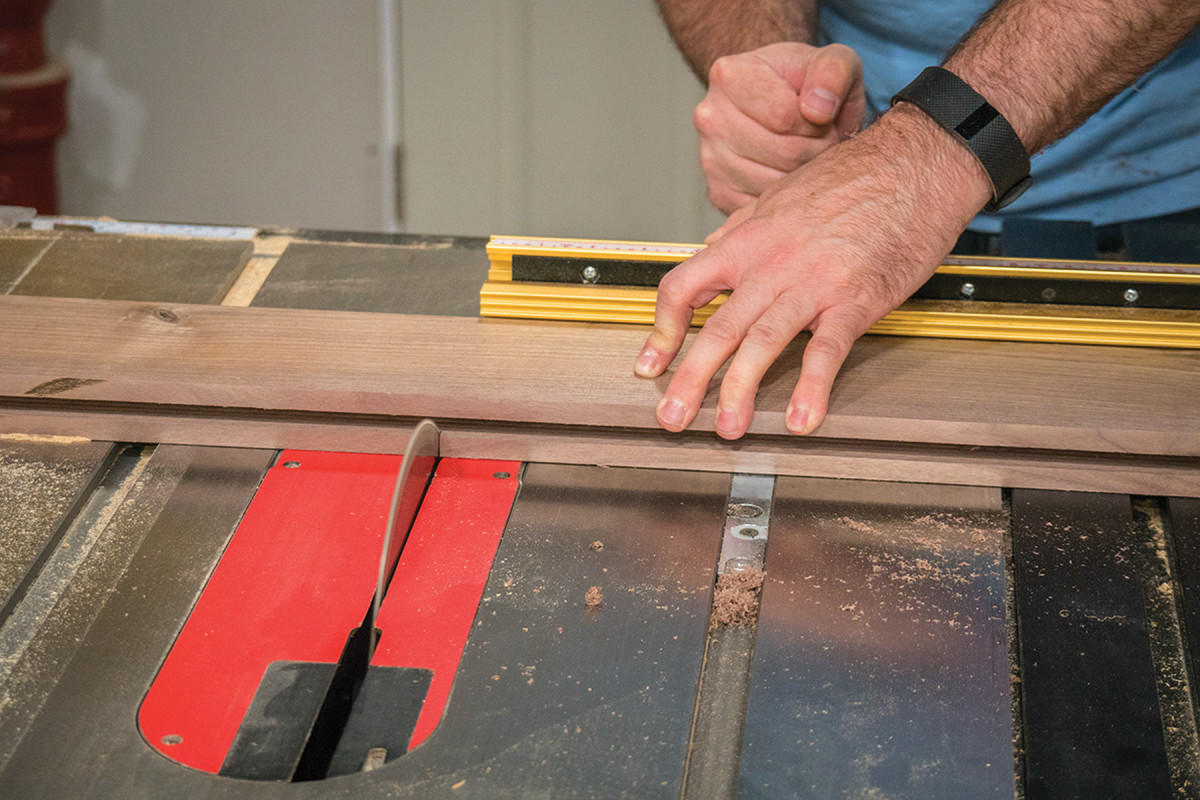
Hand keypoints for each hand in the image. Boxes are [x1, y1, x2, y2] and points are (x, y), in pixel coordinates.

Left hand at [634, 105, 991, 437]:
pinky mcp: (856, 300)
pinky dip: (811, 388)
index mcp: (747, 240)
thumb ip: (743, 228)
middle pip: (716, 328)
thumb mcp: (780, 197)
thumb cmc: (853, 177)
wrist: (915, 163)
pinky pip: (827, 350)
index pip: (684, 287)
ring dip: (738, 391)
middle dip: (688, 379)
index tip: (651, 364)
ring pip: (762, 343)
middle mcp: (770, 264)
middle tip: (671, 417)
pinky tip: (799, 419)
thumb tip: (712, 246)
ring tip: (727, 428)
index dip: (662, 329)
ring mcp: (812, 283)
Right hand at [696, 42, 865, 213]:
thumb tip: (818, 109)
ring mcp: (709, 158)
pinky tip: (789, 171)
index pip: (784, 116)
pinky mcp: (718, 192)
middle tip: (821, 139)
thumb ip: (834, 72)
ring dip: (803, 174)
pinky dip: (784, 195)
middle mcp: (709, 118)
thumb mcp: (833, 62)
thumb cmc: (808, 82)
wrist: (782, 102)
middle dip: (815, 149)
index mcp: (730, 76)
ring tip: (807, 153)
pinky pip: (763, 206)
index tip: (823, 116)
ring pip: (774, 184)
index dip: (817, 123)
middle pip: (782, 152)